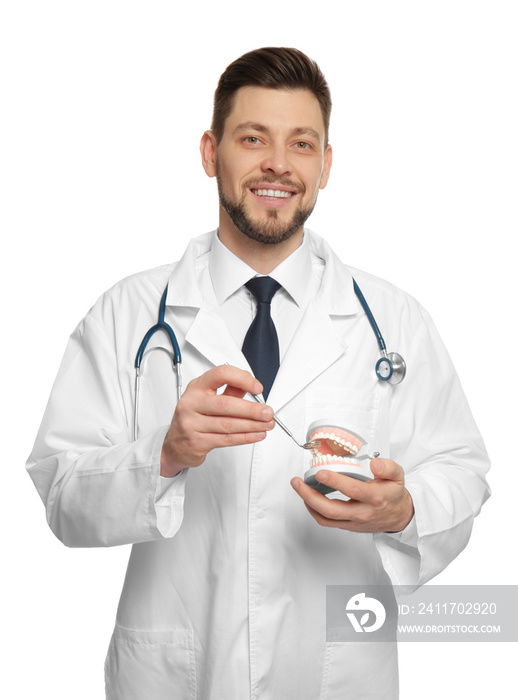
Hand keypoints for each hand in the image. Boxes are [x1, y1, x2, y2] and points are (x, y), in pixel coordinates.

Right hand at [160, 365, 274, 476]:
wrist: (175, 444)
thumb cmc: (194, 417)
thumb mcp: (207, 398)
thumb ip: (229, 391)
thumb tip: (252, 385)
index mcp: (196, 387)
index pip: (221, 374)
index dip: (242, 379)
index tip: (258, 388)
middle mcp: (191, 403)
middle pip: (226, 404)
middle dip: (251, 409)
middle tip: (267, 412)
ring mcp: (191, 423)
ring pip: (228, 424)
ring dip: (252, 425)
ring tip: (267, 425)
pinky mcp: (196, 442)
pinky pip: (226, 439)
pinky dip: (245, 437)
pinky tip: (256, 434)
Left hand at [290, 458, 413, 532]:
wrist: (398, 516)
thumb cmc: (393, 494)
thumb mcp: (397, 476)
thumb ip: (388, 467)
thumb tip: (375, 464)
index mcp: (374, 497)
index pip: (352, 490)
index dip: (335, 481)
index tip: (321, 473)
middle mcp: (362, 511)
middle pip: (332, 509)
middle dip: (310, 495)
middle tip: (298, 482)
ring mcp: (353, 521)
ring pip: (326, 517)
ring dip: (308, 503)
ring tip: (299, 487)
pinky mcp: (347, 525)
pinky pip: (326, 522)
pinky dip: (313, 511)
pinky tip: (308, 499)